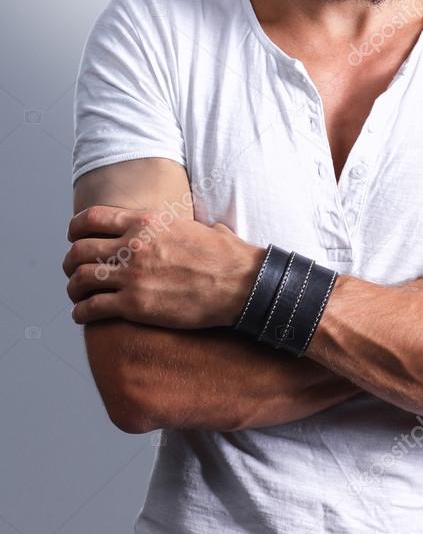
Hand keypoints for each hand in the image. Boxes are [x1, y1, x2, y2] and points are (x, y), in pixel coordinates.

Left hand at [63, 205, 264, 327]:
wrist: (240, 284)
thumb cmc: (226, 257)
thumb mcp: (201, 227)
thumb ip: (187, 227)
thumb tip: (208, 228)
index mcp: (146, 222)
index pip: (91, 218)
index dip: (75, 229)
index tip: (75, 238)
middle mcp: (133, 245)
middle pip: (79, 249)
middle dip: (71, 261)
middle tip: (75, 271)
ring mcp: (132, 276)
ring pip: (81, 278)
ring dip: (73, 288)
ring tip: (78, 295)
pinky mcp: (135, 305)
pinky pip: (92, 308)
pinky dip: (81, 313)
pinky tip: (84, 315)